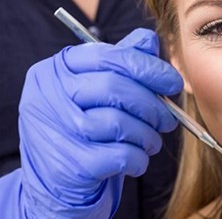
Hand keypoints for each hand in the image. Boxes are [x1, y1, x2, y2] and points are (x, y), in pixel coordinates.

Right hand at [18, 28, 182, 216]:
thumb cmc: (84, 128)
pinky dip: (138, 158)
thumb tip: (150, 40)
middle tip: (168, 119)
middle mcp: (48, 96)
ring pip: (119, 122)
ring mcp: (56, 131)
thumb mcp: (95, 91)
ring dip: (147, 134)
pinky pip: (120, 155)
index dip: (148, 68)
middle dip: (152, 104)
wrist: (57, 182)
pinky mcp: (70, 165)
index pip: (109, 56)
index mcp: (56, 70)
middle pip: (114, 87)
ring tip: (151, 141)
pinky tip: (137, 160)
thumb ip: (120, 61)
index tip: (173, 83)